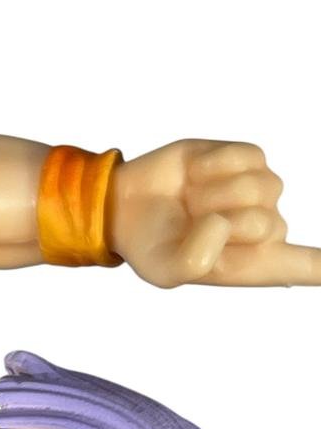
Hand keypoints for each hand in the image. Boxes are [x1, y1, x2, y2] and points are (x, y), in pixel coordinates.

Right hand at [110, 139, 320, 287]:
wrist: (125, 208)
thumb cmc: (151, 246)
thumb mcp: (165, 272)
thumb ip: (194, 261)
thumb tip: (222, 221)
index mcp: (251, 265)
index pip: (304, 267)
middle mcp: (263, 229)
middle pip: (268, 223)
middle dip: (219, 220)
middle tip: (188, 221)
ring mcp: (258, 191)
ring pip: (261, 187)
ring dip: (213, 192)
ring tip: (191, 199)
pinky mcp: (247, 158)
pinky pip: (250, 156)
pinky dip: (215, 164)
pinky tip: (196, 174)